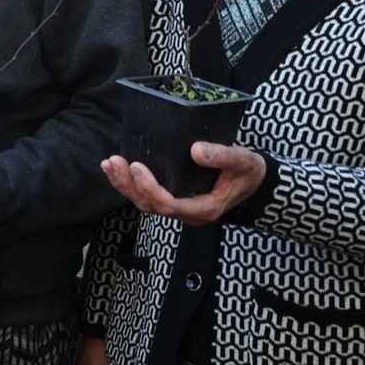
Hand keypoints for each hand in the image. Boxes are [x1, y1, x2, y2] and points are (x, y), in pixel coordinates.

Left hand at [100, 144, 265, 226]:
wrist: (254, 181)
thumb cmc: (249, 172)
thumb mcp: (243, 161)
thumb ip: (223, 156)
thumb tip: (196, 150)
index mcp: (204, 209)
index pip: (169, 205)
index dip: (150, 188)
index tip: (137, 166)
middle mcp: (188, 213)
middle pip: (151, 205)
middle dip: (130, 185)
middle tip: (115, 162)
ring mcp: (179, 208)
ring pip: (145, 203)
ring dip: (124, 185)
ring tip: (110, 164)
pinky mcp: (173, 199)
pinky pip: (147, 196)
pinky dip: (130, 183)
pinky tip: (116, 168)